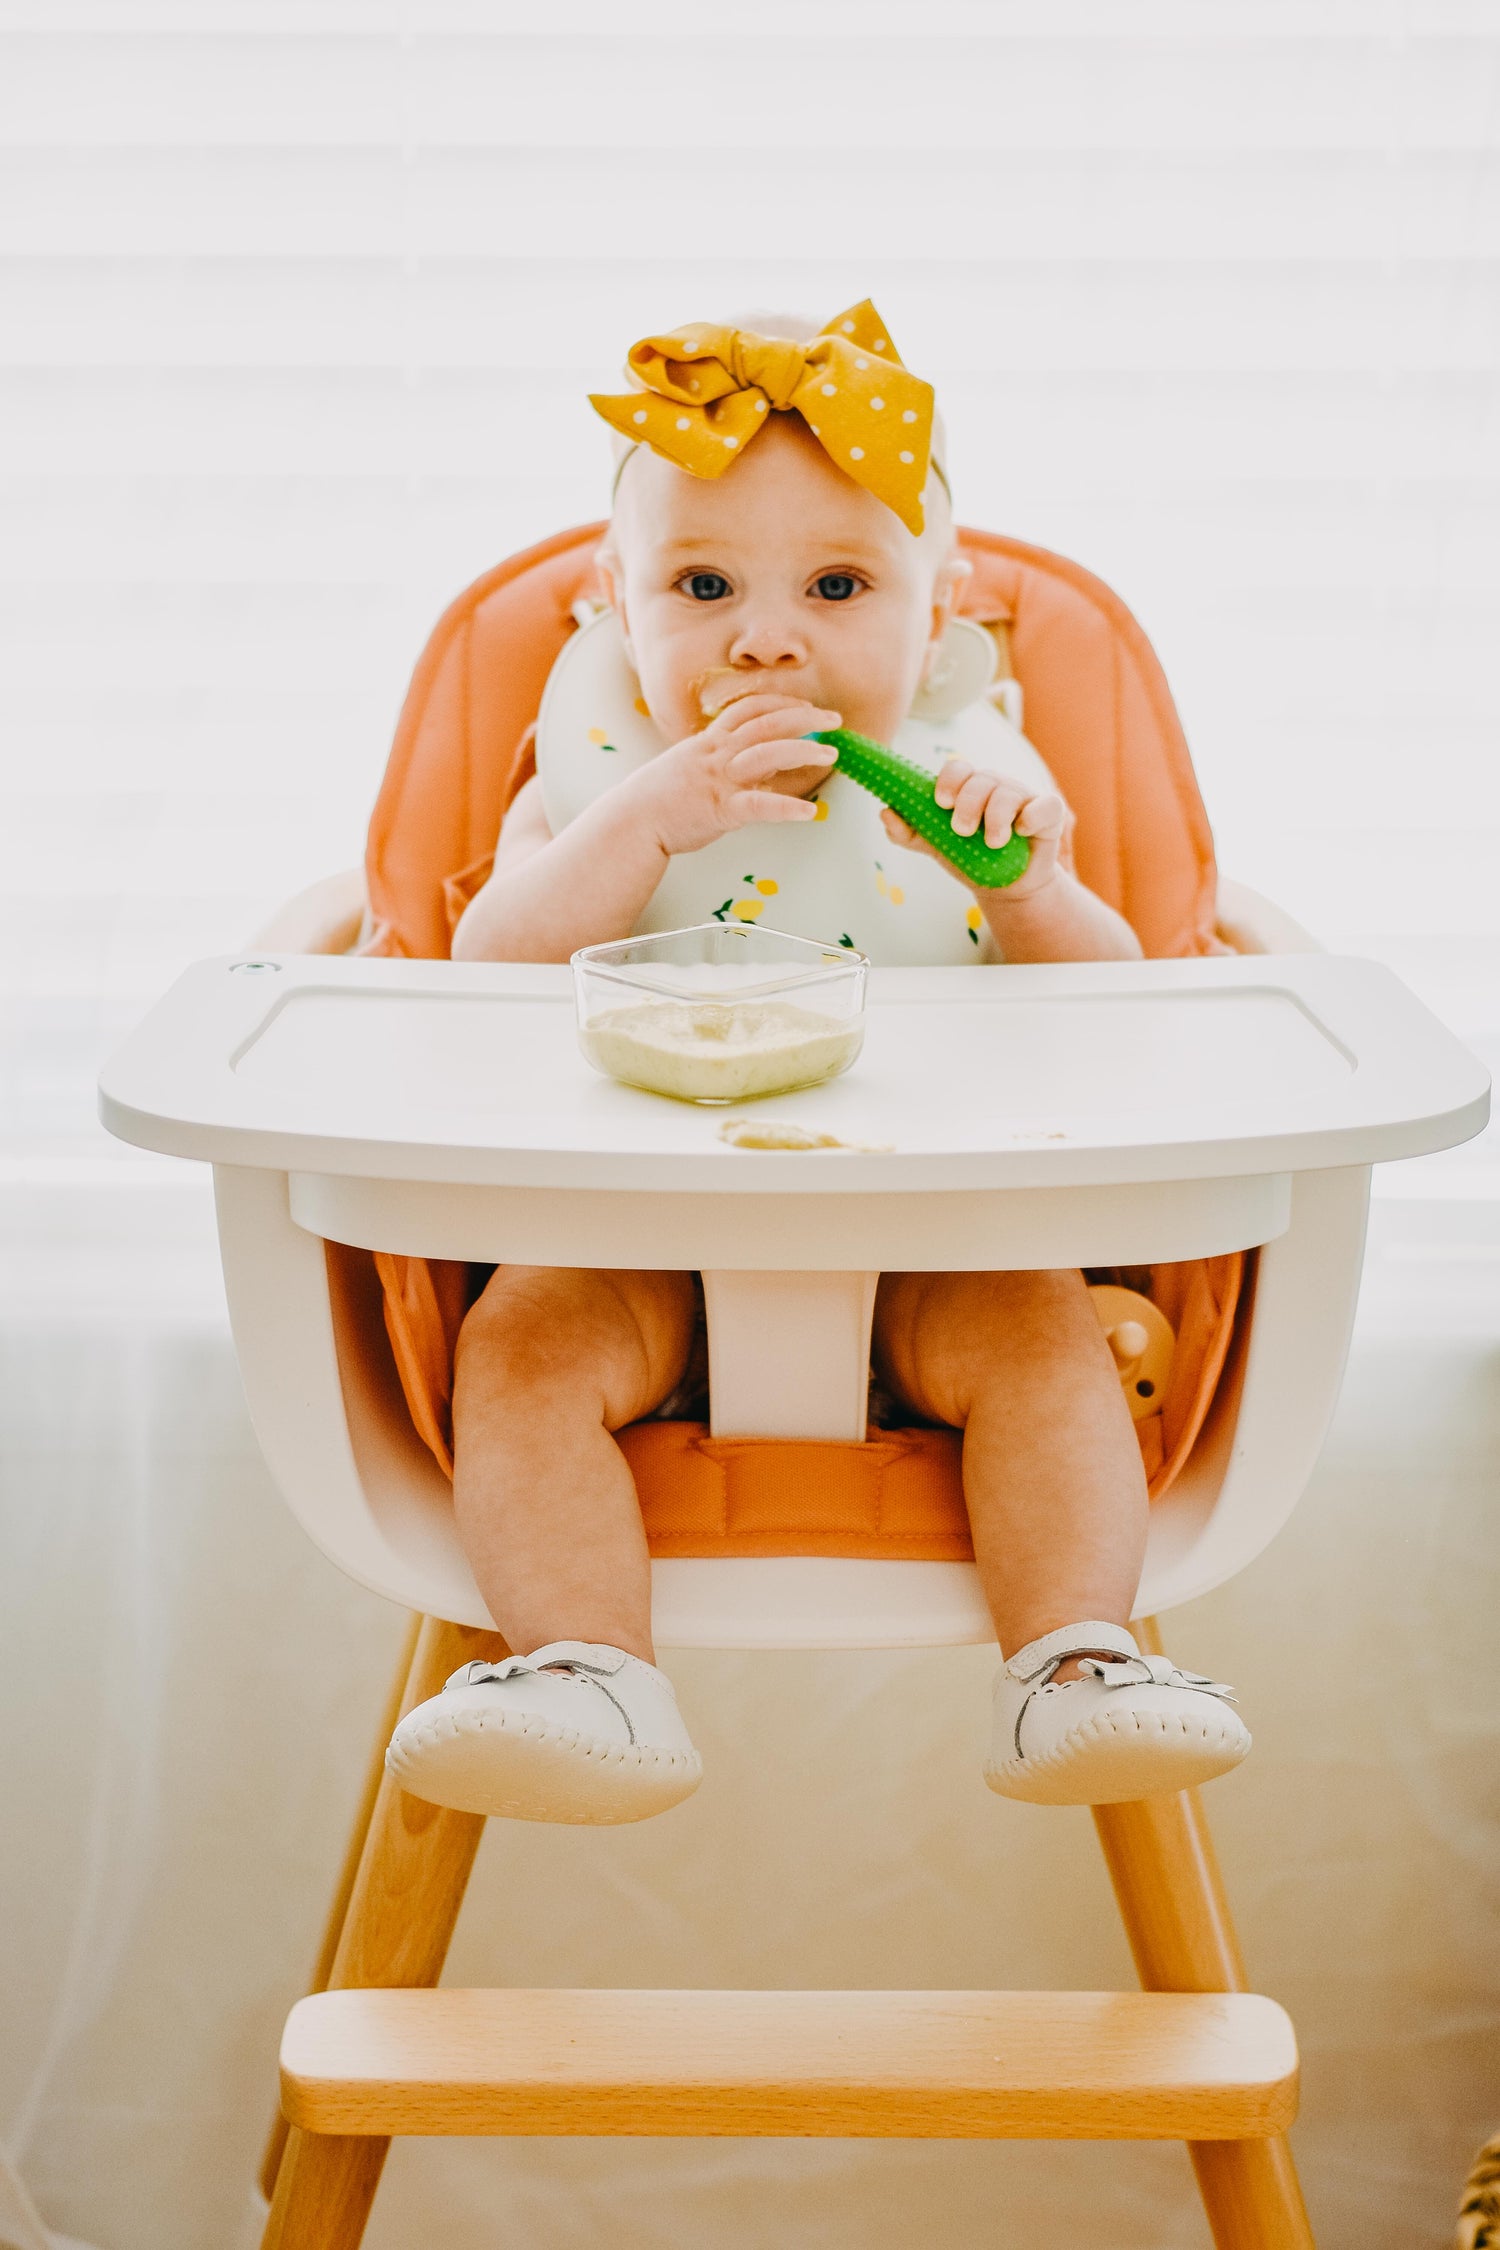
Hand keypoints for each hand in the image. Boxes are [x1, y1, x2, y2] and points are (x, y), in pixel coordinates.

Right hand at [627, 693, 840, 857]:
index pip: (750, 708)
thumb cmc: (659, 799)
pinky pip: (758, 806)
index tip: (806, 705)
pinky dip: (786, 808)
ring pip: (767, 754)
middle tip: (834, 720)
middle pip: (766, 723)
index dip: (782, 702)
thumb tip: (761, 765)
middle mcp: (716, 753)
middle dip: (804, 717)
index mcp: (709, 742)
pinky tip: (810, 812)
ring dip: (803, 750)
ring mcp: (718, 780)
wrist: (631, 822)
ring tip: (831, 754)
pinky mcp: (719, 810)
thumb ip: (724, 762)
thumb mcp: (690, 767)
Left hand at [881, 758, 1068, 899]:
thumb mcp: (936, 847)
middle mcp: (995, 787)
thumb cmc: (971, 859)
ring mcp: (1023, 797)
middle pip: (981, 779)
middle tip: (962, 831)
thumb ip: (909, 832)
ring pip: (1009, 791)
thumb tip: (885, 811)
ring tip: (992, 843)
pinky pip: (1045, 805)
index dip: (948, 781)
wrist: (1005, 887)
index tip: (941, 803)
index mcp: (968, 788)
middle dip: (968, 804)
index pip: (957, 768)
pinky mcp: (1048, 814)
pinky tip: (1021, 832)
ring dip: (996, 817)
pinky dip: (1032, 817)